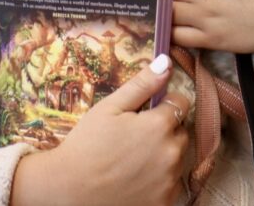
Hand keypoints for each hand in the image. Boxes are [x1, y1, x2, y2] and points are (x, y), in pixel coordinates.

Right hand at [11, 56, 188, 205]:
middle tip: (136, 136)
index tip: (146, 111)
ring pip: (180, 157)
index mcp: (160, 124)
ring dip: (165, 154)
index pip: (181, 102)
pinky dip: (161, 179)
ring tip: (134, 158)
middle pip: (182, 131)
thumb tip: (165, 61)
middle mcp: (172, 152)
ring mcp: (171, 180)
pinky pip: (173, 183)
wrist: (71, 189)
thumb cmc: (87, 145)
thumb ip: (141, 85)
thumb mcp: (109, 108)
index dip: (163, 103)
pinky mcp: (166, 201)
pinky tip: (137, 177)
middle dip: (166, 129)